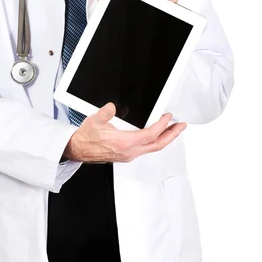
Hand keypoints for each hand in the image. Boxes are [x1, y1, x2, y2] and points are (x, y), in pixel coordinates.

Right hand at [63, 103, 186, 162]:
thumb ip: (104, 113)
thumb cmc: (87, 138)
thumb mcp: (94, 121)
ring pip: (153, 147)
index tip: (167, 117)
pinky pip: (147, 148)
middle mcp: (130, 151)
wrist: (79, 149)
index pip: (150, 134)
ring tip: (173, 129)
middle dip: (172, 135)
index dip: (161, 125)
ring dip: (165, 138)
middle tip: (182, 126)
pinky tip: (156, 134)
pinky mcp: (127, 154)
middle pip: (158, 144)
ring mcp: (129, 154)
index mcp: (124, 143)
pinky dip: (155, 140)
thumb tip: (111, 106)